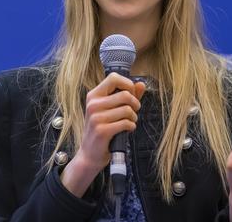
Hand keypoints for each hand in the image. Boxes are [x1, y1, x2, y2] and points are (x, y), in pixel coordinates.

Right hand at [60, 72, 144, 196]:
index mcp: (93, 95)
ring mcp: (96, 117)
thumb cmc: (102, 130)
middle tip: (133, 112)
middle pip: (125, 94)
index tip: (131, 94)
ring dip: (133, 117)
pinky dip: (131, 126)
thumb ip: (127, 96)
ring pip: (127, 110)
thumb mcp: (111, 110)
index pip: (114, 78)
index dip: (127, 84)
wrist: (90, 154)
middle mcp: (93, 104)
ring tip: (129, 122)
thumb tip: (141, 84)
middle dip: (135, 104)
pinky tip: (127, 129)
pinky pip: (126, 123)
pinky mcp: (102, 130)